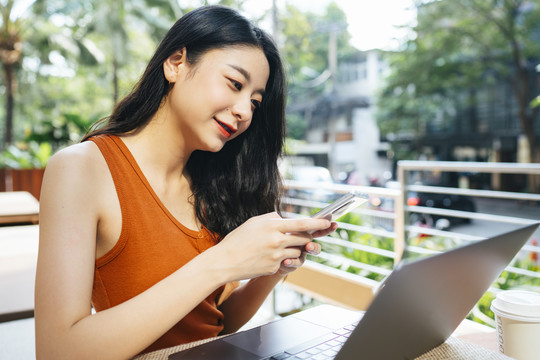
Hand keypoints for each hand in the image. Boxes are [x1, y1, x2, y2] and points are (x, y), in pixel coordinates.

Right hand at [214, 212, 330, 280]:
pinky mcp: (274, 268)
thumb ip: (272, 219)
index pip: (302, 224)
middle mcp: (277, 240)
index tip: (329, 222)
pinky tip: (268, 257)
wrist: (224, 262)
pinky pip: (287, 261)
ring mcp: (276, 256)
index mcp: (272, 226)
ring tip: (280, 246)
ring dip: (295, 248)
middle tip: (308, 236)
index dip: (318, 223)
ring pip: (298, 251)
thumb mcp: (254, 223)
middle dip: (308, 237)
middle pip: (304, 238)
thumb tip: (285, 219)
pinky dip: (283, 258)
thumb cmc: (238, 240)